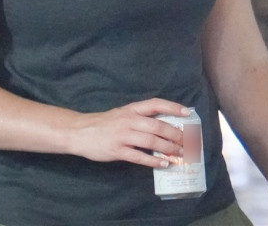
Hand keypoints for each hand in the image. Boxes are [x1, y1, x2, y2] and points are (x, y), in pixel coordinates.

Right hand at [66, 99, 189, 167]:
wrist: (79, 132)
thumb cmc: (104, 123)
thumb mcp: (122, 114)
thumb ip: (140, 118)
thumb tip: (164, 126)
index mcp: (132, 109)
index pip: (156, 104)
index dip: (172, 107)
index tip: (187, 113)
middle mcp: (129, 120)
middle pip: (158, 126)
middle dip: (176, 135)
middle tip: (188, 142)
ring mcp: (123, 136)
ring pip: (151, 141)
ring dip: (168, 148)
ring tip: (180, 154)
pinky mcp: (117, 151)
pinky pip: (139, 156)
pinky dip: (153, 160)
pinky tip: (163, 163)